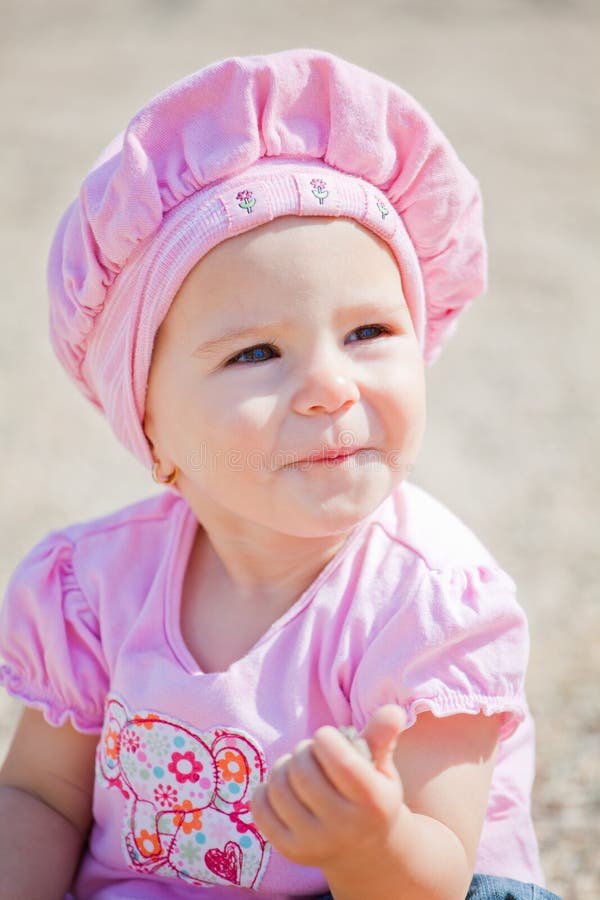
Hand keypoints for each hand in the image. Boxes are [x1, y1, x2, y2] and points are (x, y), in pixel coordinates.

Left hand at [249, 705, 406, 869]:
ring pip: (278, 786)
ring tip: (298, 771)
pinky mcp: (290, 851)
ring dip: (283, 767)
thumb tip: (393, 711)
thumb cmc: (373, 797)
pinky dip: (264, 789)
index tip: (328, 738)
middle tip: (312, 754)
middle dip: (303, 750)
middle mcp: (345, 828)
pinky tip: (283, 789)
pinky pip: (260, 807)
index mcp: (373, 803)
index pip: (339, 760)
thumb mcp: (382, 769)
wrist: (366, 853)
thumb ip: (381, 738)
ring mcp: (315, 844)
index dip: (325, 738)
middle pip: (302, 770)